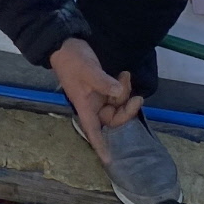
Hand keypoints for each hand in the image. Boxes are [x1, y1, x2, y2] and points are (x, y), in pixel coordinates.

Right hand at [50, 37, 141, 156]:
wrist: (66, 43)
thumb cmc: (72, 60)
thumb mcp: (87, 70)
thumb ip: (104, 82)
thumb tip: (119, 93)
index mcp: (84, 106)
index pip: (94, 131)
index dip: (101, 146)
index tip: (110, 161)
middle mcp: (92, 104)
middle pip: (112, 118)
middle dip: (126, 110)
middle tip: (137, 97)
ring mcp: (98, 96)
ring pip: (117, 105)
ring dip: (125, 94)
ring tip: (125, 76)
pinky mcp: (103, 87)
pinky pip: (117, 94)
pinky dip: (123, 87)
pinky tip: (124, 75)